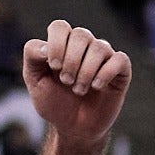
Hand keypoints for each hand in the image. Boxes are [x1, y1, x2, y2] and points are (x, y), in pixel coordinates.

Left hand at [23, 20, 131, 145]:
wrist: (73, 128)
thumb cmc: (54, 103)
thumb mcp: (35, 82)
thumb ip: (33, 58)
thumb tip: (46, 46)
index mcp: (62, 45)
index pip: (59, 27)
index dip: (56, 44)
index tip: (53, 67)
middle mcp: (84, 46)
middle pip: (80, 35)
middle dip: (71, 60)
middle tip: (66, 81)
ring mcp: (104, 56)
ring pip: (99, 47)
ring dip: (86, 71)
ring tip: (78, 90)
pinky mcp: (120, 70)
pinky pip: (119, 59)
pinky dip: (105, 73)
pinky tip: (96, 87)